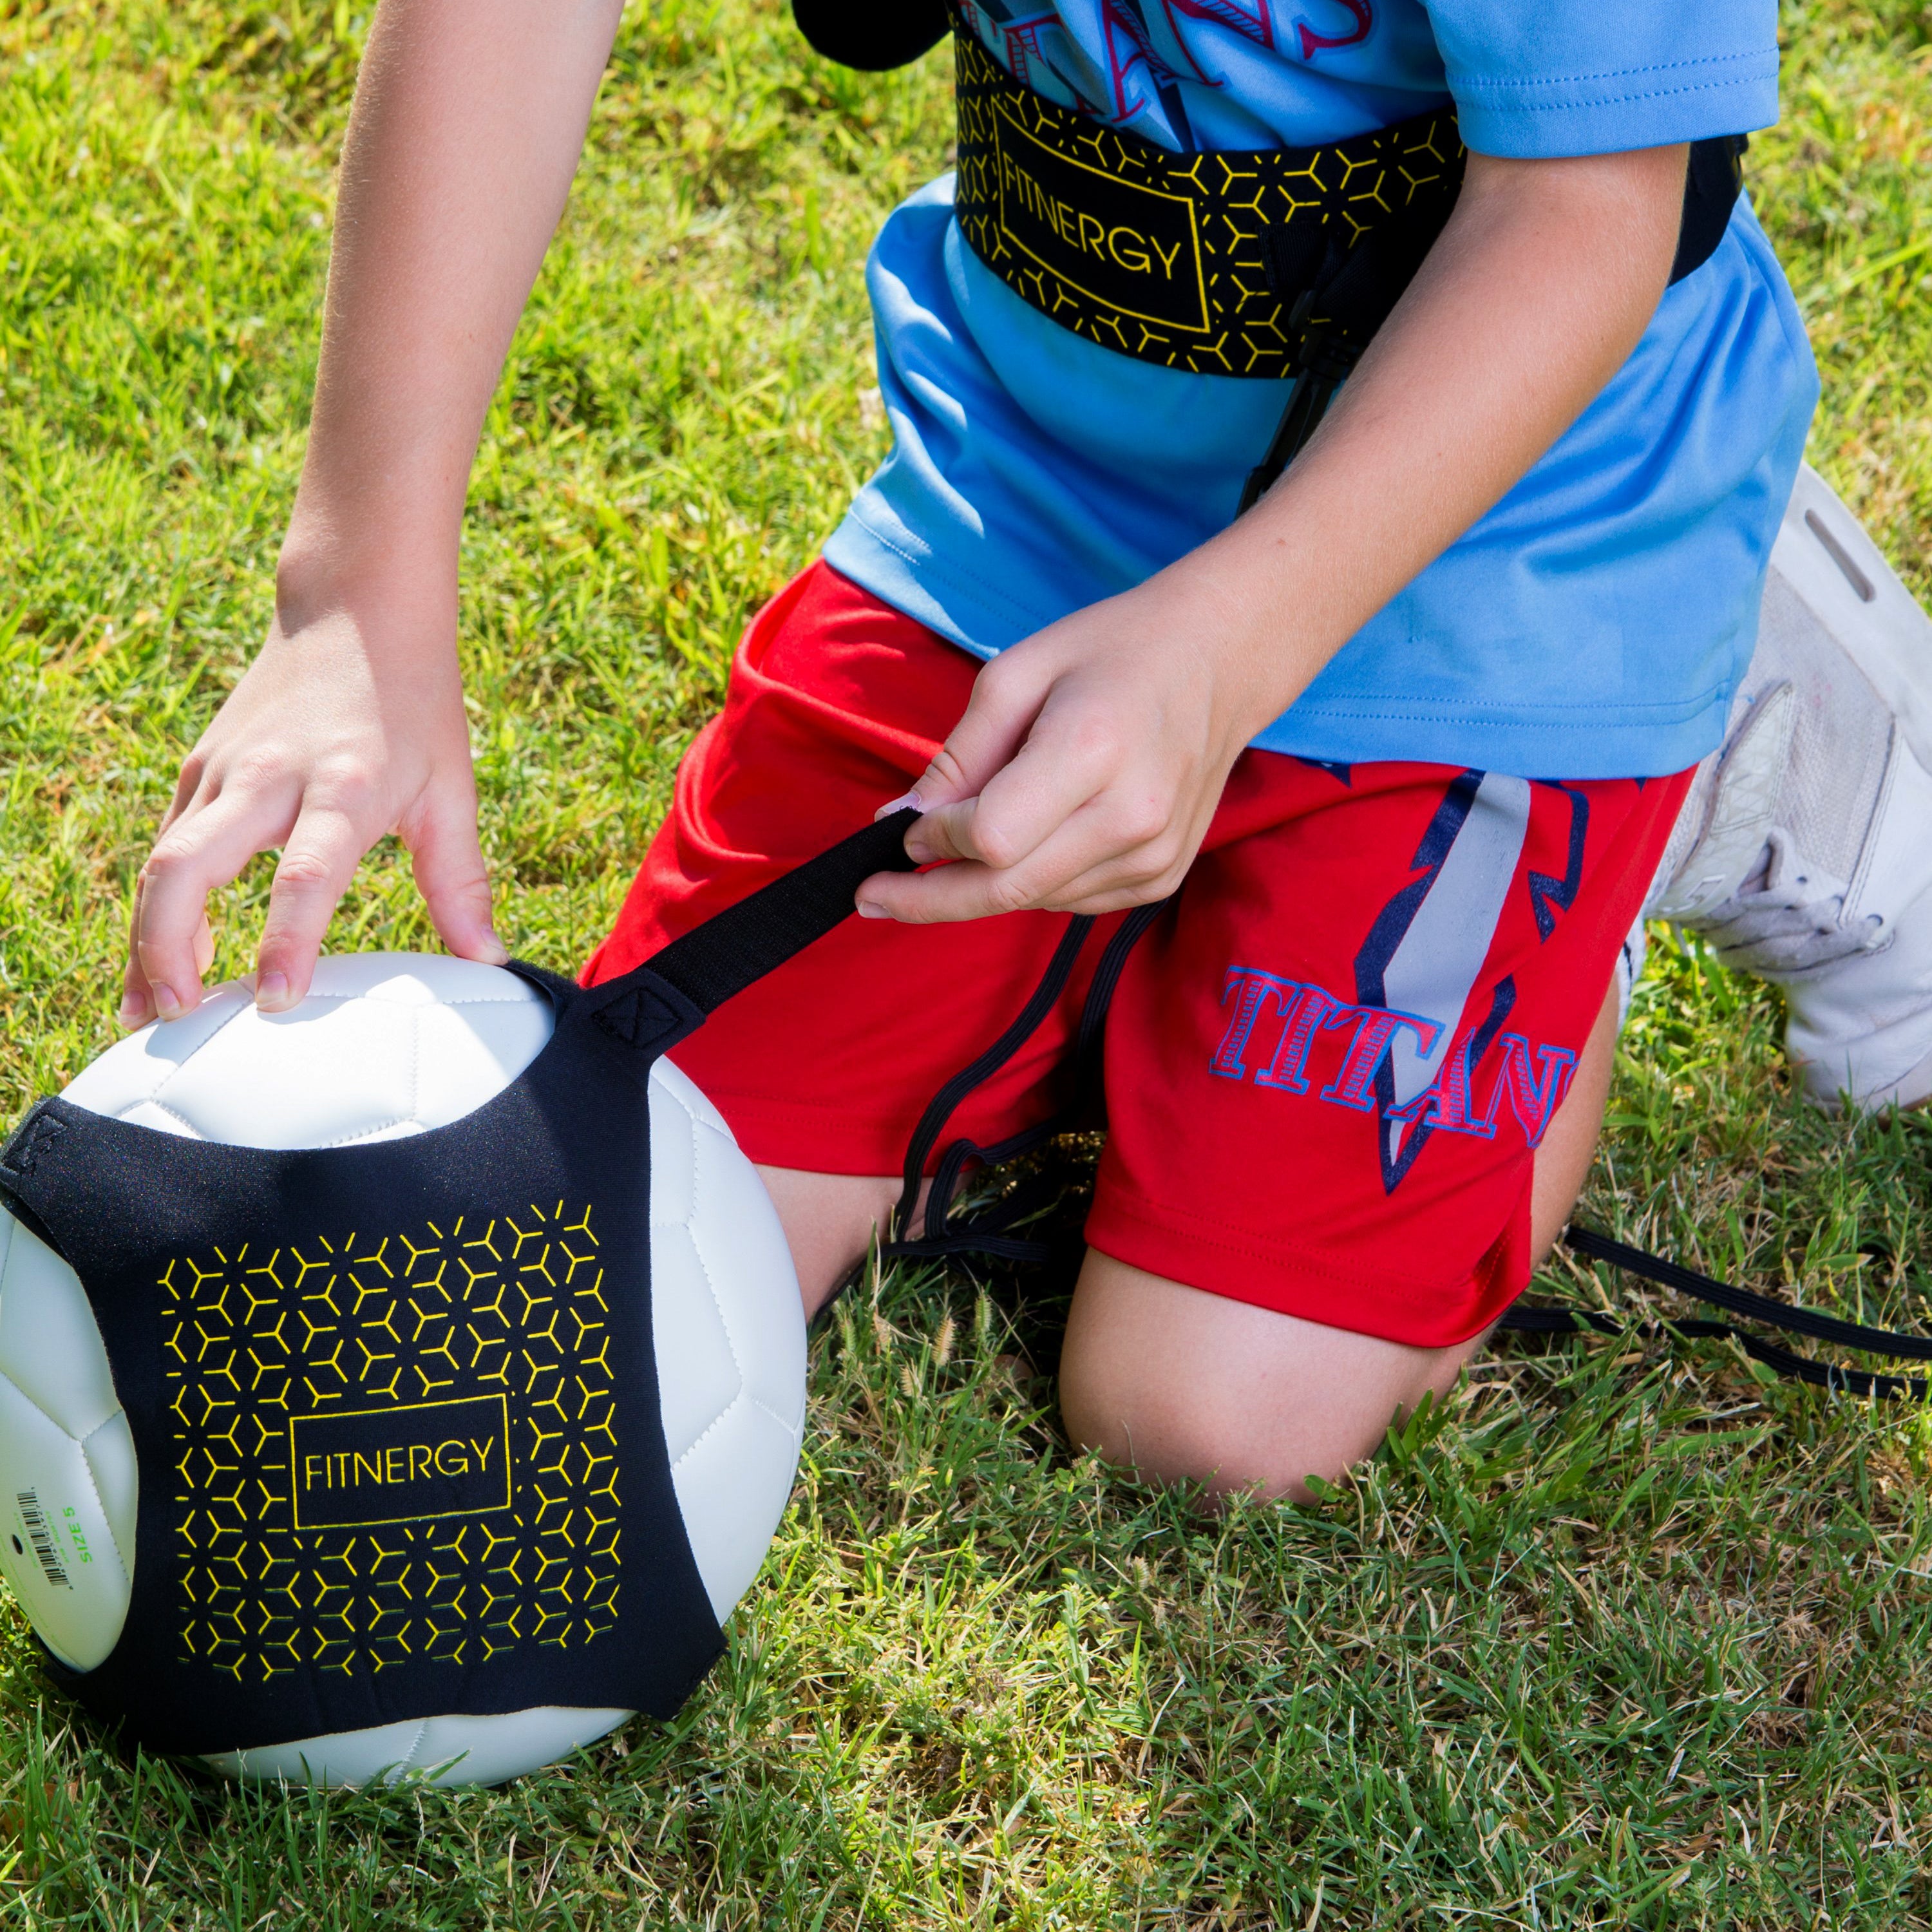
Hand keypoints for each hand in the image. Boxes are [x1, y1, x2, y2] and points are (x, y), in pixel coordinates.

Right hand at [121, 581, 500, 1024]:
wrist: (356, 609)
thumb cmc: (414, 706)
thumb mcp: (450, 791)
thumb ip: (461, 883)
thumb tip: (489, 960)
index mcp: (343, 787)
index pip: (306, 874)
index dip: (286, 940)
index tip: (276, 999)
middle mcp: (270, 778)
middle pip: (187, 867)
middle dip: (169, 947)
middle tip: (183, 1016)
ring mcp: (224, 771)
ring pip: (160, 862)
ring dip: (145, 940)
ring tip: (148, 1012)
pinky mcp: (199, 769)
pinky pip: (164, 847)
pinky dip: (155, 907)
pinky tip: (164, 961)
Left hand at [854, 563, 1278, 921]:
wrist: (1219, 663)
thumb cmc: (1111, 654)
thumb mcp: (1018, 674)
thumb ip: (960, 756)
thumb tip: (904, 822)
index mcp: (1092, 750)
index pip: (990, 836)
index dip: (935, 840)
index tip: (902, 830)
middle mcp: (1132, 814)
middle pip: (1007, 888)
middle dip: (930, 898)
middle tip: (872, 899)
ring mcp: (1154, 854)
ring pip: (1035, 902)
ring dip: (982, 885)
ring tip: (957, 848)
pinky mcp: (1162, 876)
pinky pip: (1071, 902)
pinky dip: (1031, 883)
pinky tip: (1026, 846)